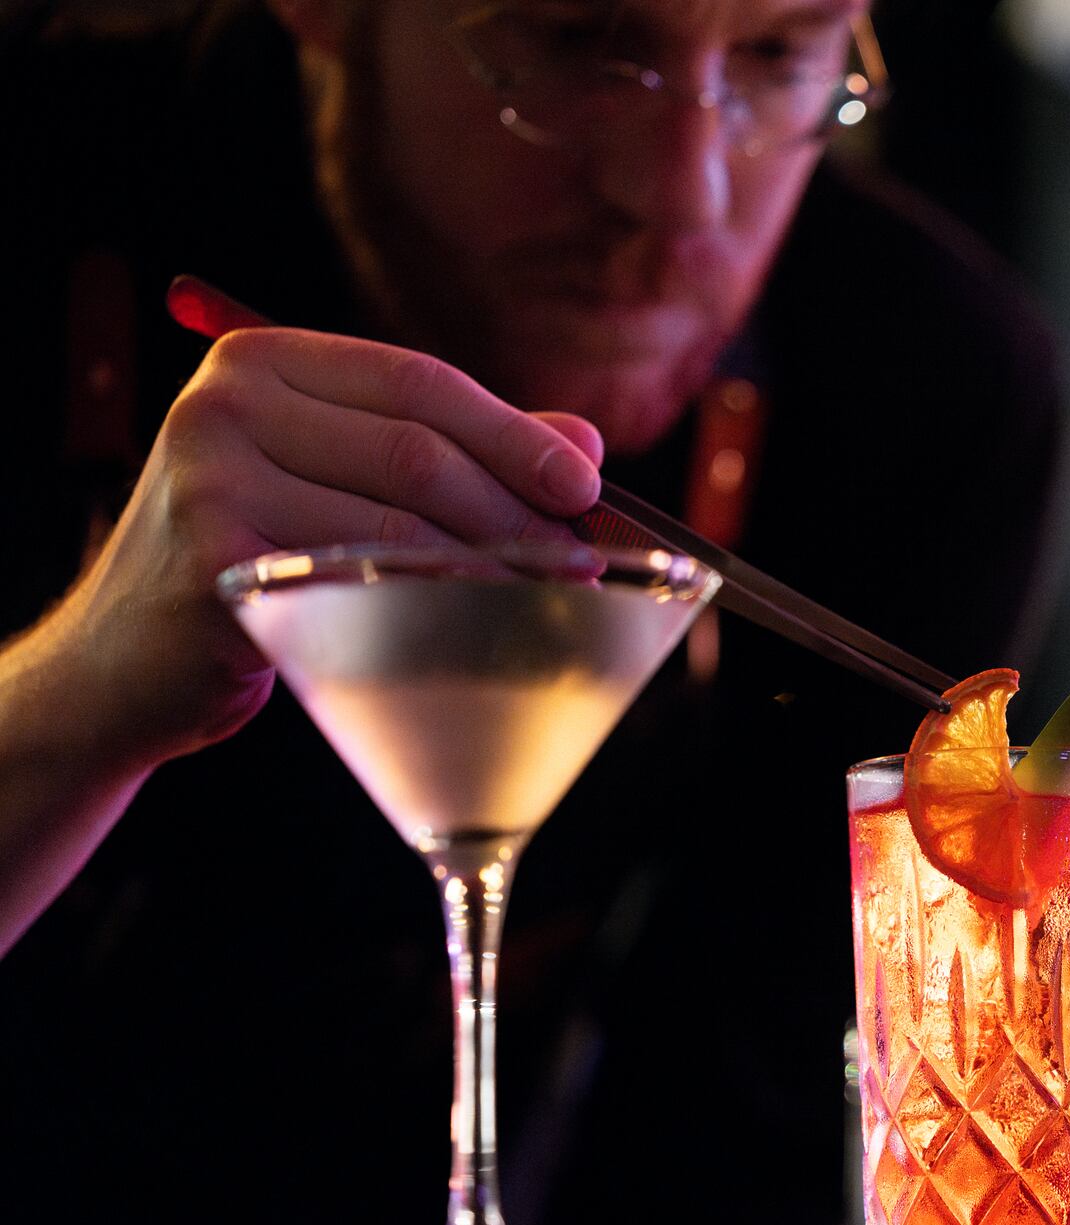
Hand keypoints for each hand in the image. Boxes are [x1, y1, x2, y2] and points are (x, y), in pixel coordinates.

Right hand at [48, 326, 604, 767]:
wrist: (128, 662)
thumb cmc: (254, 560)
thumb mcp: (343, 483)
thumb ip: (456, 451)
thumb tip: (583, 441)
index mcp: (260, 361)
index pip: (418, 381)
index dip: (514, 434)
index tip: (585, 484)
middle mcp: (224, 405)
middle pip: (416, 453)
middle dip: (516, 511)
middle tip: (579, 561)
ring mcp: (211, 482)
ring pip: (399, 525)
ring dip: (492, 568)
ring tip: (549, 599)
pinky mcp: (218, 565)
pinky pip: (362, 585)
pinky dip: (436, 608)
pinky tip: (481, 628)